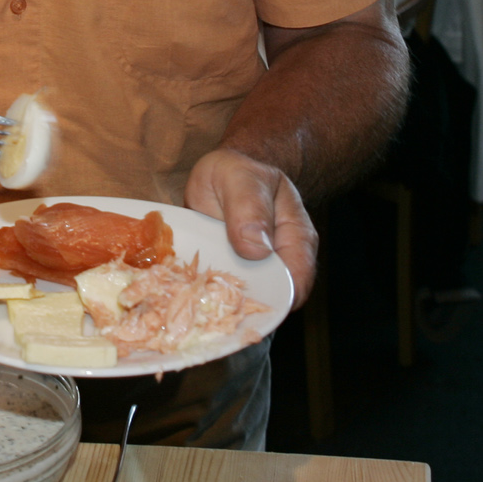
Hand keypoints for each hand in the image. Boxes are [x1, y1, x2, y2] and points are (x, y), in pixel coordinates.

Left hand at [184, 147, 317, 308]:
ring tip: (193, 306)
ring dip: (221, 306)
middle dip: (243, 309)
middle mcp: (279, 261)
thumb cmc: (237, 172)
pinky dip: (206, 296)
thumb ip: (250, 209)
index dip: (275, 300)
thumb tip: (257, 250)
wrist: (222, 172)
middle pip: (269, 299)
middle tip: (210, 310)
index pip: (296, 282)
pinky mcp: (228, 275)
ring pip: (244, 301)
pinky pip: (221, 293)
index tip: (244, 305)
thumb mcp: (241, 179)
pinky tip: (186, 296)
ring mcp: (252, 271)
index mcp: (296, 239)